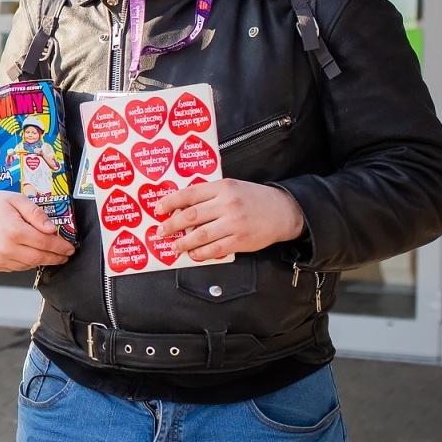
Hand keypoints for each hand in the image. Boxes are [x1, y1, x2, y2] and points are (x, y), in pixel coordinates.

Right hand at [0, 189, 74, 271]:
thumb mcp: (15, 199)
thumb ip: (35, 213)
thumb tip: (51, 228)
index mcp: (13, 231)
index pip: (45, 243)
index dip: (60, 247)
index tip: (70, 248)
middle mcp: (5, 248)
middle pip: (39, 258)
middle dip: (55, 257)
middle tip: (65, 254)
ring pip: (29, 265)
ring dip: (42, 260)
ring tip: (50, 254)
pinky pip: (17, 267)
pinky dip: (27, 262)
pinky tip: (31, 254)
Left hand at [154, 179, 305, 261]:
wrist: (283, 211)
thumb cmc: (253, 198)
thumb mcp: (232, 187)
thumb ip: (209, 195)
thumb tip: (181, 207)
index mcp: (223, 187)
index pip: (189, 194)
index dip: (170, 202)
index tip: (158, 209)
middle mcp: (227, 204)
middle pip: (190, 216)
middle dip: (171, 225)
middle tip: (160, 231)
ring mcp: (233, 224)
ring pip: (200, 235)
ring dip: (183, 242)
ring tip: (174, 246)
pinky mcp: (240, 241)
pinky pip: (214, 249)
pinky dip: (200, 253)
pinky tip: (193, 254)